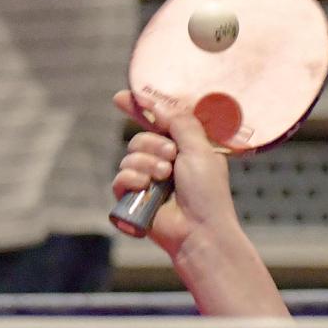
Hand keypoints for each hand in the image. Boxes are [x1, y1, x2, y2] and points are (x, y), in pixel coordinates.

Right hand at [112, 91, 233, 255]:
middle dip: (153, 145)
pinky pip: (120, 178)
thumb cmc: (207, 192)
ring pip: (129, 156)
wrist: (198, 229)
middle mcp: (166, 161)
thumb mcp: (200, 149)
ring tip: (163, 178)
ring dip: (146, 164)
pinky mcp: (135, 197)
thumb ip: (180, 123)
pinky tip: (144, 187)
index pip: (158, 123)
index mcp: (185, 147)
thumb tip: (159, 104)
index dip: (140, 109)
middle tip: (171, 158)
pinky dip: (131, 179)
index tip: (121, 97)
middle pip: (140, 137)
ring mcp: (149, 180)